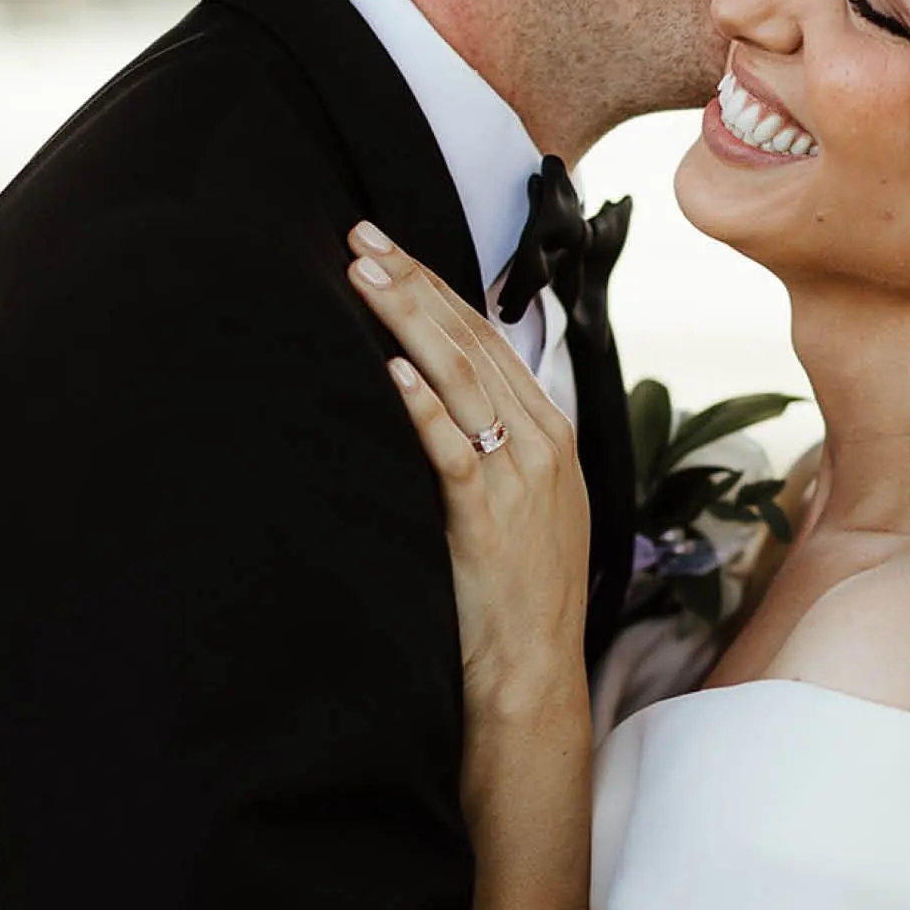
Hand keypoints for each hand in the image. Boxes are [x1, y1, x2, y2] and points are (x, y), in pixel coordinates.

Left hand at [347, 221, 586, 713]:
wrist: (531, 672)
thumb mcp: (514, 503)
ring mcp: (520, 479)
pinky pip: (454, 451)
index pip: (488, 338)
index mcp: (549, 432)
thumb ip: (487, 443)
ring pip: (463, 380)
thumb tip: (426, 388)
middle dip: (414, 283)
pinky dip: (421, 406)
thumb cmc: (511, 592)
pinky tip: (388, 369)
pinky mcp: (489, 519)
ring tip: (362, 277)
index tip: (387, 248)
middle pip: (472, 342)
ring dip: (408, 321)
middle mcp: (542, 443)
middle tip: (360, 238)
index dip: (435, 287)